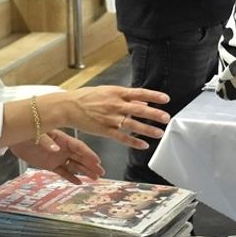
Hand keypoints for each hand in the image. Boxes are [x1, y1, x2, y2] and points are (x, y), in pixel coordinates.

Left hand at [11, 130, 103, 183]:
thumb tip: (56, 149)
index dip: (88, 154)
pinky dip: (70, 177)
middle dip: (91, 165)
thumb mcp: (38, 134)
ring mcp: (58, 157)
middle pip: (80, 157)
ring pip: (74, 165)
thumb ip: (47, 142)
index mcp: (62, 139)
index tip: (97, 161)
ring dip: (84, 171)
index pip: (78, 147)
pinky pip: (63, 172)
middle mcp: (63, 149)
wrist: (16, 138)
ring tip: (95, 178)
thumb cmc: (28, 132)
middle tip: (101, 172)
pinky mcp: (50, 165)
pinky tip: (79, 182)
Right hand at [49, 86, 170, 149]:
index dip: (153, 96)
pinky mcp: (104, 130)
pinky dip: (133, 142)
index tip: (165, 99)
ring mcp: (110, 118)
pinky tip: (143, 145)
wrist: (69, 106)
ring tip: (159, 133)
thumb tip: (143, 102)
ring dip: (147, 130)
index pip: (139, 93)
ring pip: (132, 125)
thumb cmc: (88, 97)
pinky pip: (122, 137)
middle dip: (154, 114)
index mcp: (116, 93)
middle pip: (139, 110)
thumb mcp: (107, 91)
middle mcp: (115, 105)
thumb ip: (126, 97)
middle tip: (166, 118)